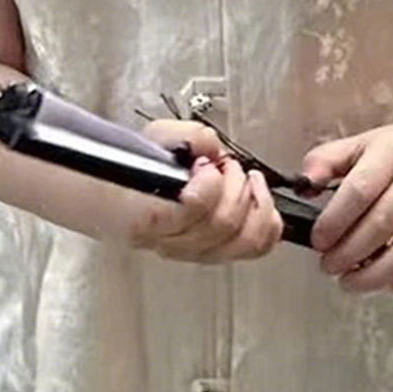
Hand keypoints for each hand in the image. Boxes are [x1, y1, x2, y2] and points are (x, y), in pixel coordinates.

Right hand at [129, 119, 284, 263]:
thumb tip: (212, 147)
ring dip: (255, 202)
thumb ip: (188, 137)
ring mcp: (197, 253)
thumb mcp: (155, 139)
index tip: (204, 164)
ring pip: (245, 240)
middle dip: (235, 185)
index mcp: (148, 214)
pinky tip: (259, 199)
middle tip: (227, 166)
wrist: (125, 196)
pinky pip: (258, 247)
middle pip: (224, 223)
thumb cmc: (139, 170)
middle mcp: (172, 242)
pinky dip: (268, 221)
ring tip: (246, 180)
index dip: (209, 183)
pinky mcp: (218, 254)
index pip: (192, 210)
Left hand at [301, 117, 392, 295]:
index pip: (358, 192)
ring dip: (373, 276)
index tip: (317, 241)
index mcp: (392, 155)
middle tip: (328, 266)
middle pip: (380, 227)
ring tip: (350, 281)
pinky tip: (391, 281)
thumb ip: (327, 160)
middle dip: (347, 255)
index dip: (333, 223)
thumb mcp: (364, 143)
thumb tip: (301, 186)